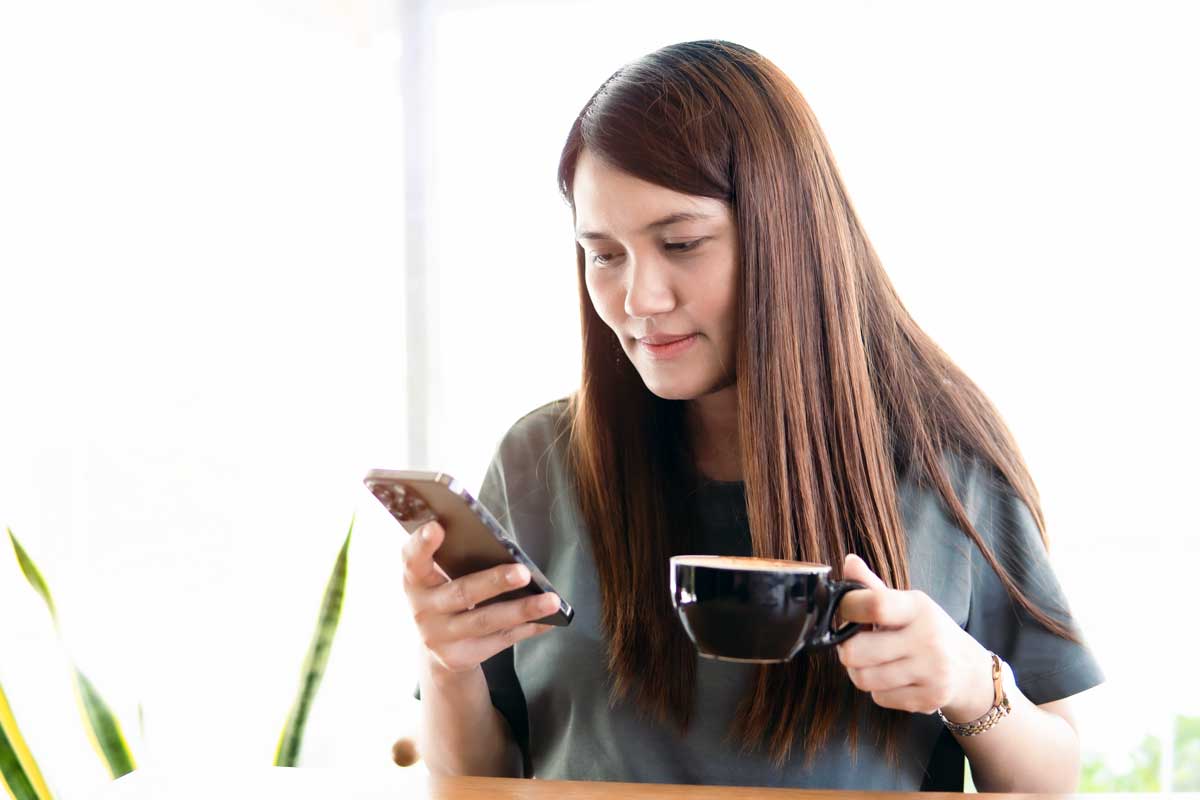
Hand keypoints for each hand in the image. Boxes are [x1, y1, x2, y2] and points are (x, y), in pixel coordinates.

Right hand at [401, 520, 557, 677]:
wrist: (437, 644)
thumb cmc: (447, 592)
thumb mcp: (441, 576)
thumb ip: (456, 558)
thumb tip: (503, 546)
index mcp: (415, 580)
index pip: (412, 559)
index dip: (422, 543)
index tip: (437, 526)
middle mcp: (422, 610)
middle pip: (462, 593)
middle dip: (494, 582)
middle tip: (523, 572)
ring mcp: (439, 637)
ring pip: (486, 621)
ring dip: (522, 610)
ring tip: (552, 600)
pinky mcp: (459, 657)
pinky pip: (500, 640)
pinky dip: (528, 628)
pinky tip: (549, 620)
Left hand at [836, 554, 994, 720]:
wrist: (969, 670)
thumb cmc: (927, 630)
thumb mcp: (906, 605)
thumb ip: (873, 587)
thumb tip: (848, 561)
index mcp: (918, 608)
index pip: (876, 605)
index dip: (849, 608)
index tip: (846, 611)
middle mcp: (928, 639)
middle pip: (856, 652)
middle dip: (847, 650)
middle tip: (855, 645)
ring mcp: (931, 671)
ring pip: (864, 679)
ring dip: (860, 672)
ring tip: (872, 663)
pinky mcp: (929, 698)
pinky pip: (879, 698)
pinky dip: (879, 691)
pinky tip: (893, 679)